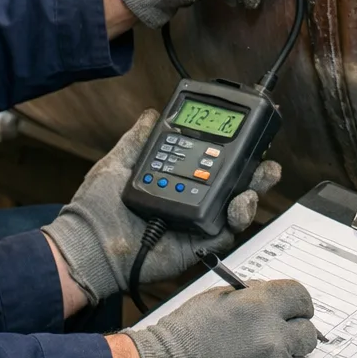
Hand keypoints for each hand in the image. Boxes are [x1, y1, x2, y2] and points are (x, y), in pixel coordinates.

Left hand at [42, 110, 280, 305]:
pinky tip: (239, 204)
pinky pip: (226, 232)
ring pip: (236, 207)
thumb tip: (152, 113)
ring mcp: (196, 222)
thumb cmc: (96, 208)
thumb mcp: (119, 162)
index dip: (233, 150)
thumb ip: (138, 138)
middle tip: (267, 162)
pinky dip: (237, 218)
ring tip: (257, 182)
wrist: (88, 244)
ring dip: (253, 193)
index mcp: (177, 178)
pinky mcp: (198, 244)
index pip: (212, 161)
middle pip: (233, 183)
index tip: (248, 135)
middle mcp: (191, 198)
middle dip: (256, 172)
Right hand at [125, 280, 317, 357]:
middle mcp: (273, 336)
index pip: (301, 298)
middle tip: (280, 334)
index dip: (299, 304)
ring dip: (285, 357)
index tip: (297, 310)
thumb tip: (272, 296)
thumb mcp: (218, 298)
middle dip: (296, 331)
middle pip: (308, 332)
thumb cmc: (186, 336)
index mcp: (261, 305)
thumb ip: (252, 295)